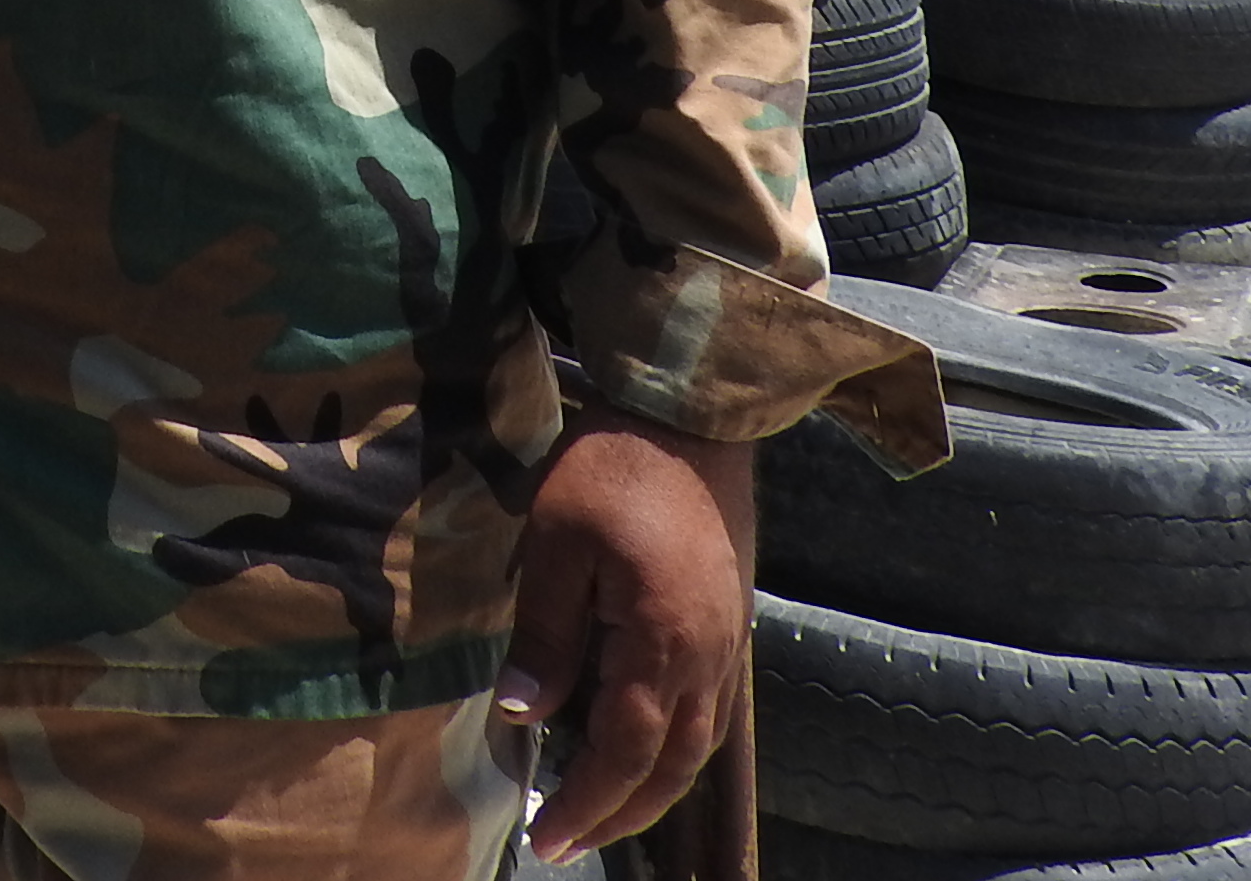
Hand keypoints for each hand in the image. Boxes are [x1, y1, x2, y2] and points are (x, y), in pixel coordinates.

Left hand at [499, 405, 756, 864]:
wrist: (691, 413)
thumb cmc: (613, 468)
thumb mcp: (557, 544)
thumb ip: (544, 637)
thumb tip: (519, 716)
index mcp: (662, 644)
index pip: (623, 753)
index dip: (586, 804)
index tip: (546, 839)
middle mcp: (707, 659)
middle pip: (671, 767)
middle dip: (619, 813)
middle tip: (568, 842)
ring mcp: (727, 643)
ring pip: (698, 746)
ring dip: (653, 789)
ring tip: (603, 810)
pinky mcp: (731, 623)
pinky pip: (711, 711)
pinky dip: (678, 748)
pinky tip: (646, 748)